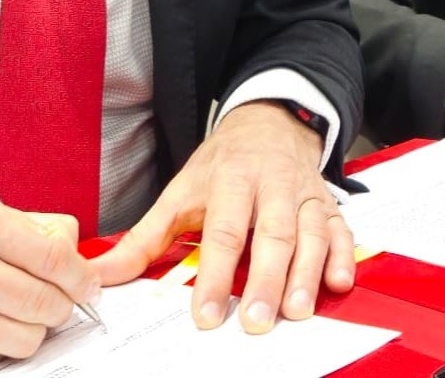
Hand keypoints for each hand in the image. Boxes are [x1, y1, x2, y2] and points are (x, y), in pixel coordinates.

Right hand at [0, 197, 98, 374]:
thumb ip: (29, 227)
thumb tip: (75, 251)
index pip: (50, 255)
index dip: (79, 276)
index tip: (86, 285)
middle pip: (42, 303)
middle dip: (58, 307)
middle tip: (54, 302)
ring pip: (22, 339)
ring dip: (28, 330)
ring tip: (10, 313)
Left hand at [94, 101, 355, 333]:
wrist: (267, 123)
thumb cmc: (220, 167)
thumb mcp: (178, 193)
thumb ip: (143, 239)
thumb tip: (100, 275)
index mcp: (231, 180)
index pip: (223, 232)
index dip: (215, 276)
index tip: (207, 316)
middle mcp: (272, 186)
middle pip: (272, 234)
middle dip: (266, 280)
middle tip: (257, 322)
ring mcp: (304, 194)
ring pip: (310, 234)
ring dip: (306, 273)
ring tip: (295, 311)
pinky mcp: (328, 204)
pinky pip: (342, 230)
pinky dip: (344, 256)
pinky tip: (338, 283)